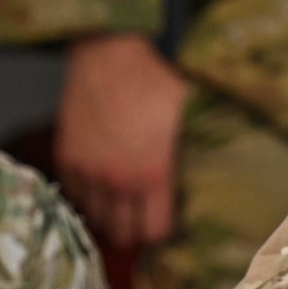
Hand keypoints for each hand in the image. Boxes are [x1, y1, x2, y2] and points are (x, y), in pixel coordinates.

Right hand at [52, 32, 190, 247]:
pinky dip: (88, 194)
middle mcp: (117, 180)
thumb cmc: (155, 80)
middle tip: (141, 214)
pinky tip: (100, 181)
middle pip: (123, 234)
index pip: (154, 232)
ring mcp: (88, 172)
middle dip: (134, 229)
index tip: (164, 218)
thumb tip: (221, 180)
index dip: (161, 230)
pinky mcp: (67, 159)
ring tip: (120, 199)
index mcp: (153, 173)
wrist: (108, 54)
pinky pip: (75, 196)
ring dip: (110, 214)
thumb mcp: (188, 116)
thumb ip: (196, 153)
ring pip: (97, 218)